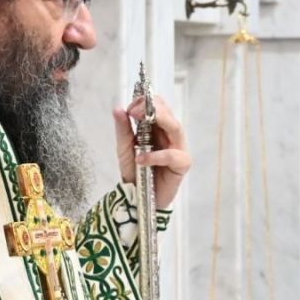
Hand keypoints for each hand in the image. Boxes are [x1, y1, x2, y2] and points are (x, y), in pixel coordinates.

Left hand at [113, 93, 190, 208]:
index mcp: (158, 128)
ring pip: (176, 128)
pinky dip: (156, 155)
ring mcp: (178, 149)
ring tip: (139, 120)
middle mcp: (170, 135)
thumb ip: (123, 130)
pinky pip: (172, 155)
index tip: (130, 107)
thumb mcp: (124, 148)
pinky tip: (141, 158)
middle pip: (169, 114)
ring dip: (159, 120)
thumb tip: (118, 109)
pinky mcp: (181, 165)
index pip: (159, 106)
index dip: (146, 102)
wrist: (138, 197)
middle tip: (134, 111)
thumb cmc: (135, 171)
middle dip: (152, 108)